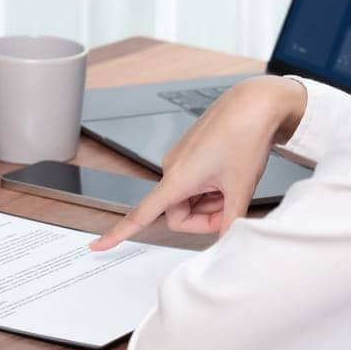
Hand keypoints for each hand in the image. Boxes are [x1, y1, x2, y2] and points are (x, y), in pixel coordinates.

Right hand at [90, 76, 308, 250]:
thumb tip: (226, 242)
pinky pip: (194, 184)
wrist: (253, 103)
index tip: (98, 245)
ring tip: (234, 182)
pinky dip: (212, 188)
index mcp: (177, 179)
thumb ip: (231, 221)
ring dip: (211, 201)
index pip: (141, 214)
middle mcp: (172, 169)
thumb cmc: (245, 136)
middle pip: (180, 214)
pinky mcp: (189, 154)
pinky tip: (230, 173)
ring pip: (190, 199)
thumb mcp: (242, 187)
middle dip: (206, 217)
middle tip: (233, 205)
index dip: (118, 233)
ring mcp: (180, 161)